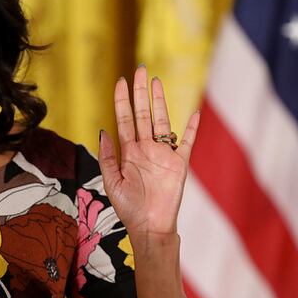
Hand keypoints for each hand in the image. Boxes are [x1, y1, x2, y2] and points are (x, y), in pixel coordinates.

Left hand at [98, 66, 199, 236]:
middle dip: (140, 92)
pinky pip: (186, 142)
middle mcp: (146, 149)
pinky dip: (190, 129)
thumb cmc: (129, 208)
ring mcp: (163, 154)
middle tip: (140, 69)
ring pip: (161, 121)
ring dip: (160, 102)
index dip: (122, 100)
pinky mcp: (179, 164)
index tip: (120, 81)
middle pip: (142, 114)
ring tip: (156, 82)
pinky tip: (193, 114)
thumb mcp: (112, 182)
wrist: (149, 228)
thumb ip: (108, 157)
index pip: (124, 120)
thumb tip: (103, 131)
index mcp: (128, 152)